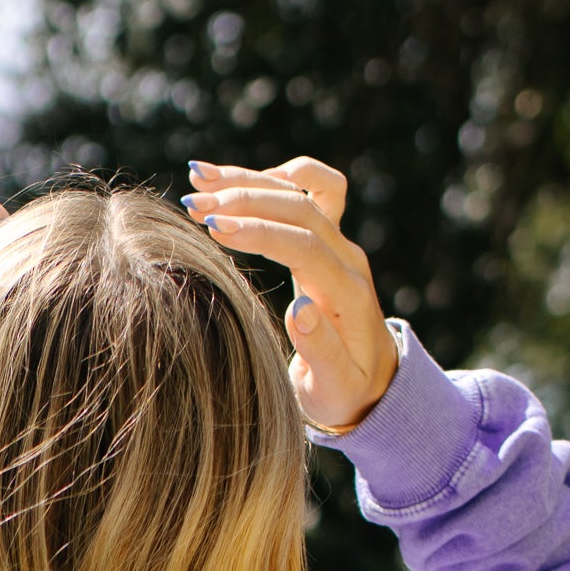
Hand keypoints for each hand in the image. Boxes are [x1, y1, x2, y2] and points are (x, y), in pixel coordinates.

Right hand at [181, 156, 398, 432]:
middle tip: (195, 204)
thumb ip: (320, 350)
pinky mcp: (327, 240)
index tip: (215, 228)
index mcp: (347, 294)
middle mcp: (347, 259)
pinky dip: (268, 179)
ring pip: (302, 191)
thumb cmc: (347, 392)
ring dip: (250, 180)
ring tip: (197, 178)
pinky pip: (308, 191)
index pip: (304, 245)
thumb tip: (301, 309)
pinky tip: (227, 180)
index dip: (261, 232)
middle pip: (302, 207)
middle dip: (248, 199)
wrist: (374, 382)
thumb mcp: (333, 387)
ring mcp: (339, 244)